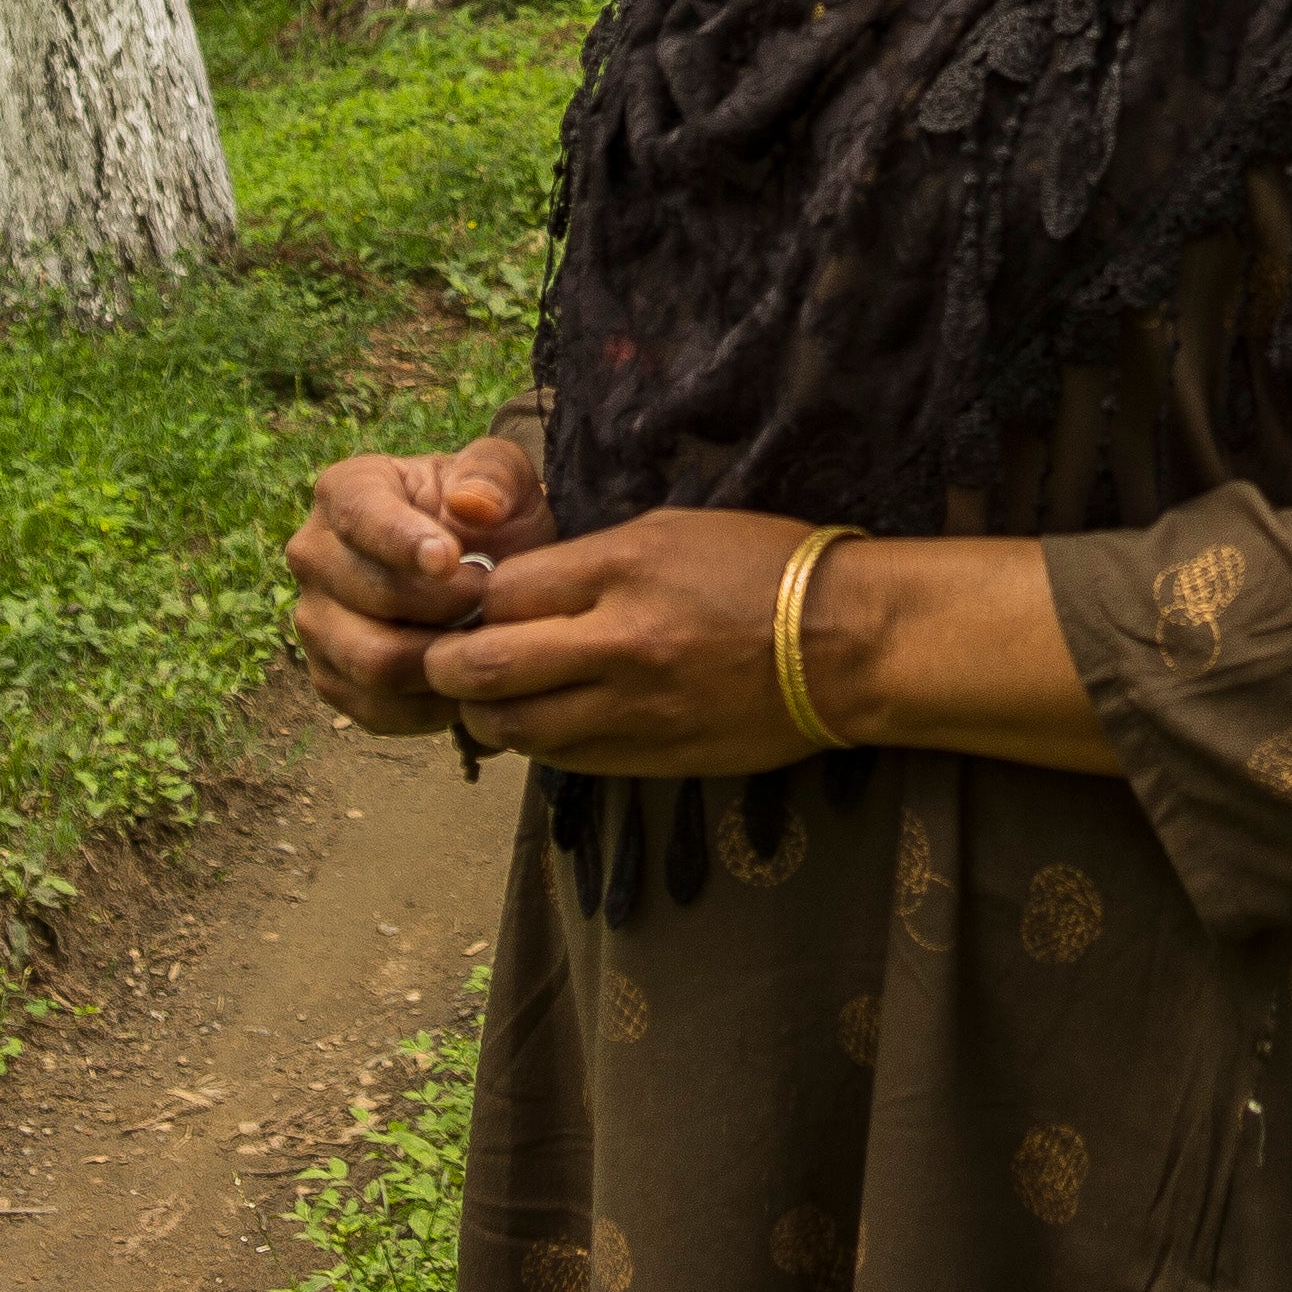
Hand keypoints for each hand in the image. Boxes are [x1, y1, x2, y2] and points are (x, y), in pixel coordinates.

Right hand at [286, 435, 547, 738]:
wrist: (485, 573)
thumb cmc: (491, 517)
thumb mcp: (505, 479)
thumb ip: (494, 476)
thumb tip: (471, 504)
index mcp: (345, 490)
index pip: (360, 517)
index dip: (403, 541)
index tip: (449, 560)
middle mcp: (313, 555)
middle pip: (374, 598)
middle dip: (449, 607)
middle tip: (494, 605)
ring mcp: (314, 621)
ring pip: (374, 662)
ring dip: (444, 660)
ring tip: (485, 642)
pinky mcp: (330, 678)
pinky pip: (377, 709)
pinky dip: (430, 705)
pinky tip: (468, 682)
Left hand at [422, 508, 823, 780]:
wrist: (846, 643)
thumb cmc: (764, 569)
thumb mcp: (670, 532)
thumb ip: (586, 562)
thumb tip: (512, 591)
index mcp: (624, 568)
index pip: (500, 592)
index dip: (468, 600)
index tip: (465, 603)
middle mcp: (619, 641)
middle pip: (482, 666)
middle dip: (446, 664)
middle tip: (445, 658)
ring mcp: (634, 709)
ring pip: (513, 727)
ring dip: (484, 712)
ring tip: (488, 696)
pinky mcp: (650, 757)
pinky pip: (562, 759)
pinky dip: (535, 742)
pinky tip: (542, 721)